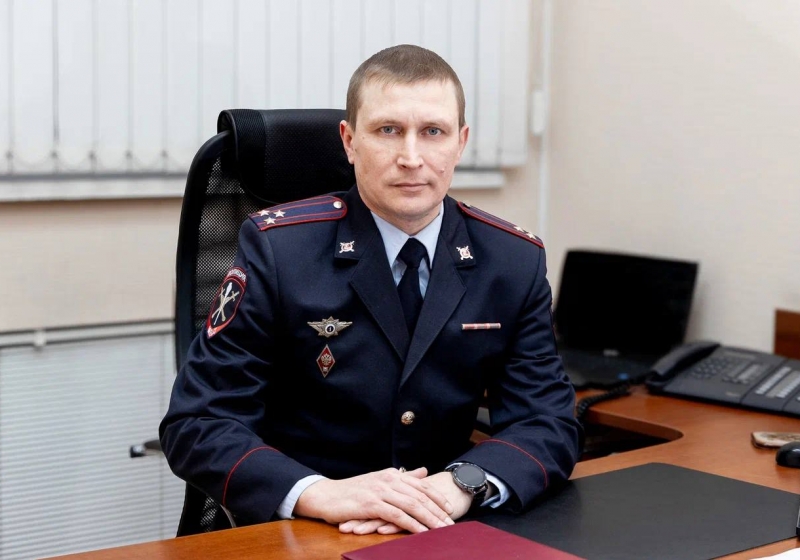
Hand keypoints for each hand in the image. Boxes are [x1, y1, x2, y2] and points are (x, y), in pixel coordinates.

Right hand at [294, 467, 454, 533]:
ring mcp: (380, 491)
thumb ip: (403, 476)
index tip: (449, 509)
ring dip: (429, 519)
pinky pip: (397, 515)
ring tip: (442, 530)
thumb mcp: (379, 480)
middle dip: (437, 511)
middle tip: (452, 524)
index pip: (420, 485)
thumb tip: (423, 471)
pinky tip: (421, 532)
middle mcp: (388, 480)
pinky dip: (411, 524)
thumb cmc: (351, 491)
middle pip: (419, 496)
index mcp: (391, 474)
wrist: (325, 495)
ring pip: (412, 505)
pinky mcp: (371, 504)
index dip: (436, 497)